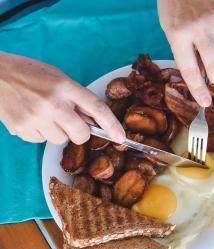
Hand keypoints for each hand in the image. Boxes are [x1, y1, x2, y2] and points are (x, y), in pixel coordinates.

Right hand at [0, 53, 124, 144]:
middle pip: (81, 134)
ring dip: (57, 131)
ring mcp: (36, 119)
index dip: (112, 125)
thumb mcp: (58, 78)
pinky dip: (40, 133)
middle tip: (69, 120)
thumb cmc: (28, 73)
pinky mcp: (22, 129)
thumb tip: (94, 120)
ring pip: (61, 140)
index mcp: (65, 87)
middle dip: (79, 131)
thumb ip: (77, 98)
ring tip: (44, 113)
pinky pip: (42, 141)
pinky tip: (31, 117)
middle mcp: (53, 104)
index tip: (121, 137)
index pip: (97, 108)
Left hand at [158, 0, 213, 106]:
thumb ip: (185, 52)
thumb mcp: (170, 28)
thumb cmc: (174, 3)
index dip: (198, 89)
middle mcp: (198, 28)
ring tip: (212, 40)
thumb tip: (202, 75)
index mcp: (177, 34)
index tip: (205, 102)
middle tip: (213, 75)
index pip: (190, 69)